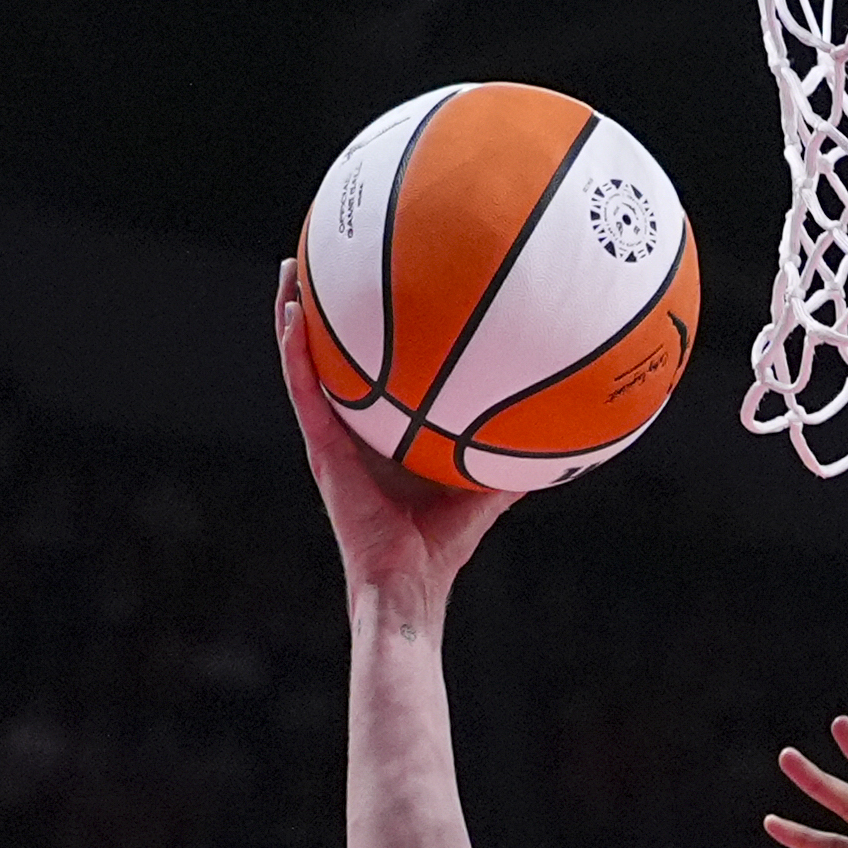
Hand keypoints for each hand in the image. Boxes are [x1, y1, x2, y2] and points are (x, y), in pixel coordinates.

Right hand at [277, 259, 516, 613]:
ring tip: (290, 268)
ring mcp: (330, 440)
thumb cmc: (440, 549)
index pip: (366, 377)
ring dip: (292, 316)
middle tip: (321, 261)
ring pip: (303, 365)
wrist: (408, 586)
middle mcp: (348, 433)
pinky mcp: (322, 452)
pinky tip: (292, 316)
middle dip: (322, 312)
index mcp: (376, 438)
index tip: (371, 291)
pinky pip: (304, 392)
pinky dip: (296, 353)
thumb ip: (512, 463)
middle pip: (329, 359)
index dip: (363, 337)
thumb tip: (558, 443)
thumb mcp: (485, 491)